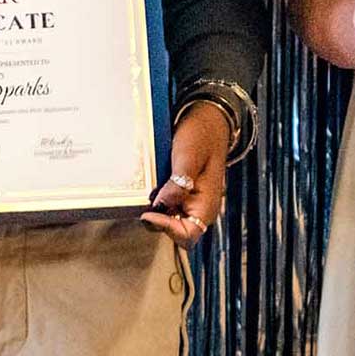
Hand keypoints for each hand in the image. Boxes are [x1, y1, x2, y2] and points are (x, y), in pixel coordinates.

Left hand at [142, 102, 230, 245]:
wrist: (207, 119)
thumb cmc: (201, 136)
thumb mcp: (188, 158)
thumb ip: (178, 184)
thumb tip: (161, 207)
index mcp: (206, 205)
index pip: (187, 235)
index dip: (166, 229)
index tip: (148, 212)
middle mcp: (199, 208)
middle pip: (175, 231)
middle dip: (158, 219)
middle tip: (146, 198)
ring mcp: (190, 202)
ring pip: (168, 219)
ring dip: (156, 209)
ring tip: (150, 188)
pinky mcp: (182, 194)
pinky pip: (167, 205)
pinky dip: (157, 199)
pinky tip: (152, 183)